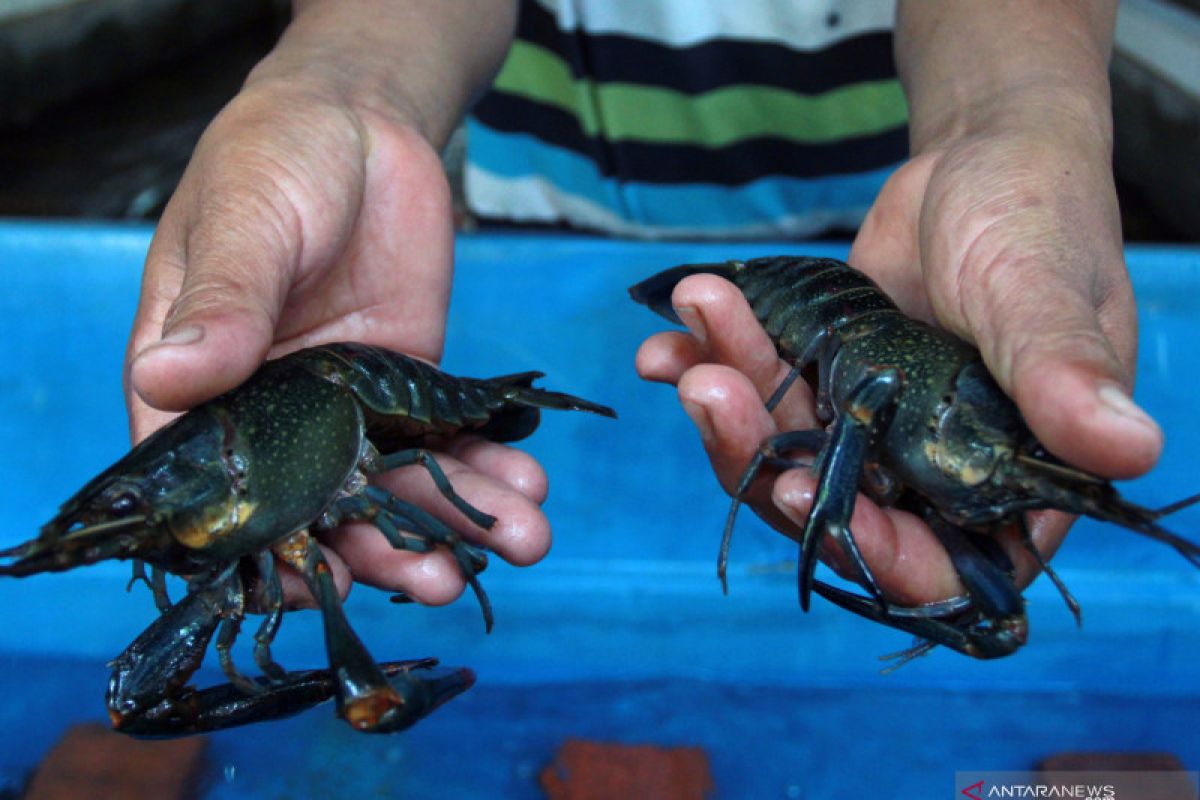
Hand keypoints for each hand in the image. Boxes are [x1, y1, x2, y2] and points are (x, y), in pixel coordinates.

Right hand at [124, 80, 548, 607]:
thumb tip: (166, 378)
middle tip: (445, 582)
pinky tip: (527, 490)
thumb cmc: (275, 161)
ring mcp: (348, 406)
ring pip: (394, 484)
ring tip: (516, 542)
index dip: (260, 550)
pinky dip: (485, 466)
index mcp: (203, 388)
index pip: (217, 491)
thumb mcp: (244, 224)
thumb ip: (220, 303)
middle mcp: (274, 413)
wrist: (361, 123)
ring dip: (454, 522)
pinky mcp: (412, 382)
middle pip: (322, 509)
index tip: (318, 589)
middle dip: (384, 552)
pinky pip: (446, 437)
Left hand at [635, 118, 1160, 605]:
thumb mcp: (1042, 292)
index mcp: (1007, 479)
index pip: (944, 561)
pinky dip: (708, 367)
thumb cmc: (1038, 217)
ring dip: (726, 400)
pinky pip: (760, 395)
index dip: (873, 549)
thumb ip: (1064, 373)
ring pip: (782, 450)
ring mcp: (868, 430)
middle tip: (713, 390)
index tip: (800, 493)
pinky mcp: (820, 383)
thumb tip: (1129, 449)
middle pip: (835, 510)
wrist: (978, 155)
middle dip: (762, 456)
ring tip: (699, 320)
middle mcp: (930, 471)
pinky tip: (667, 341)